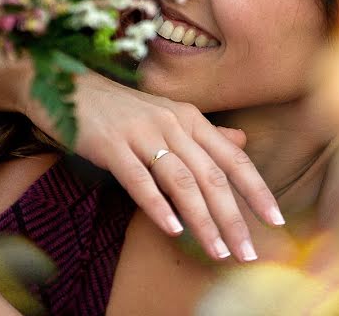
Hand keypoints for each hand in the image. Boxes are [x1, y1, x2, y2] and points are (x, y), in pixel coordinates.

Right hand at [20, 71, 283, 262]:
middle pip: (212, 175)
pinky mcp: (111, 145)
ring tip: (218, 251)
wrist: (63, 85)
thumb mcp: (166, 115)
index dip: (256, 189)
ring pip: (182, 181)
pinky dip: (158, 205)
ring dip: (203, 220)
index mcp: (189, 117)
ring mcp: (141, 133)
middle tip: (248, 253)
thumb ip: (203, 133)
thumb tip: (241, 143)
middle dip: (234, 217)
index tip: (275, 220)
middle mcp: (172, 123)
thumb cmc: (118, 108)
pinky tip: (172, 229)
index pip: (233, 157)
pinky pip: (140, 179)